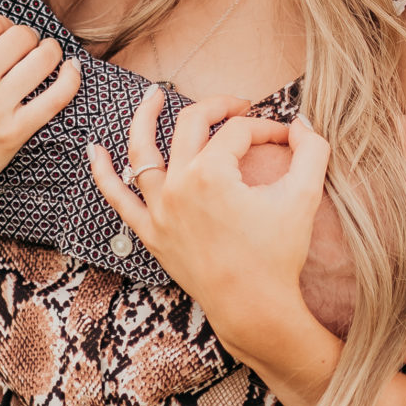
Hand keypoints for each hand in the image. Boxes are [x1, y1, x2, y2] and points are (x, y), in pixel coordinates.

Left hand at [88, 87, 329, 360]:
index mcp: (212, 174)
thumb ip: (312, 151)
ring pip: (142, 152)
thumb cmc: (279, 255)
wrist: (254, 309)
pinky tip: (93, 150)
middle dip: (218, 106)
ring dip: (144, 118)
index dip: (267, 128)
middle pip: (192, 125)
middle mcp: (178, 185)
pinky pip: (118, 199)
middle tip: (238, 104)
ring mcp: (159, 210)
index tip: (288, 139)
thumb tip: (302, 123)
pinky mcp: (150, 233)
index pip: (240, 131)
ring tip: (152, 95)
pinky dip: (103, 173)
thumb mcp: (305, 197)